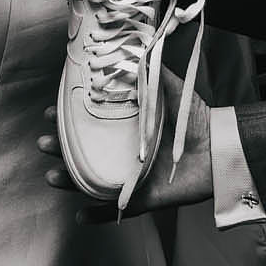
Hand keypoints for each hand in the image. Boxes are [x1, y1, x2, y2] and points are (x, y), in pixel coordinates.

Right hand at [39, 89, 215, 220]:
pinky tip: (79, 215)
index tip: (51, 113)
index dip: (68, 120)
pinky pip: (116, 210)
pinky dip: (97, 215)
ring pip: (92, 182)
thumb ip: (150, 73)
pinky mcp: (143, 198)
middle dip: (60, 150)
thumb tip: (130, 50)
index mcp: (127, 127)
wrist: (220, 148)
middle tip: (45, 143)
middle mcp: (124, 152)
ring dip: (70, 182)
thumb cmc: (196, 118)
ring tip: (53, 176)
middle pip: (84, 154)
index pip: (90, 123)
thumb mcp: (171, 89)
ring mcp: (131, 176)